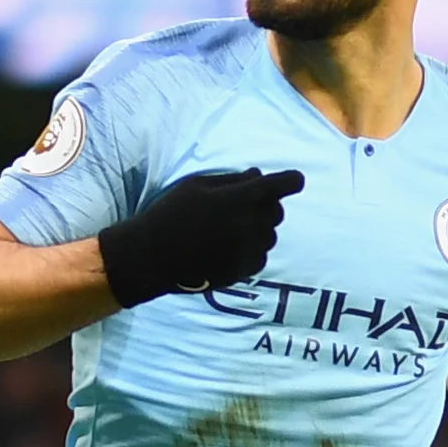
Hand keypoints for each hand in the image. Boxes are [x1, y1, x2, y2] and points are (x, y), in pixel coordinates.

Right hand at [97, 168, 303, 304]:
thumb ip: (232, 179)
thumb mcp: (197, 185)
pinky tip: (230, 247)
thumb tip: (257, 175)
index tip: (295, 180)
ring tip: (230, 229)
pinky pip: (260, 257)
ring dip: (259, 229)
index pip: (282, 185)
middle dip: (267, 205)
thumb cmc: (171, 213)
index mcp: (241, 198)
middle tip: (244, 206)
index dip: (291, 181)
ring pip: (270, 236)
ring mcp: (248, 250)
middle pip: (277, 212)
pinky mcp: (243, 271)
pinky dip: (252, 250)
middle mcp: (251, 224)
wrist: (153, 256)